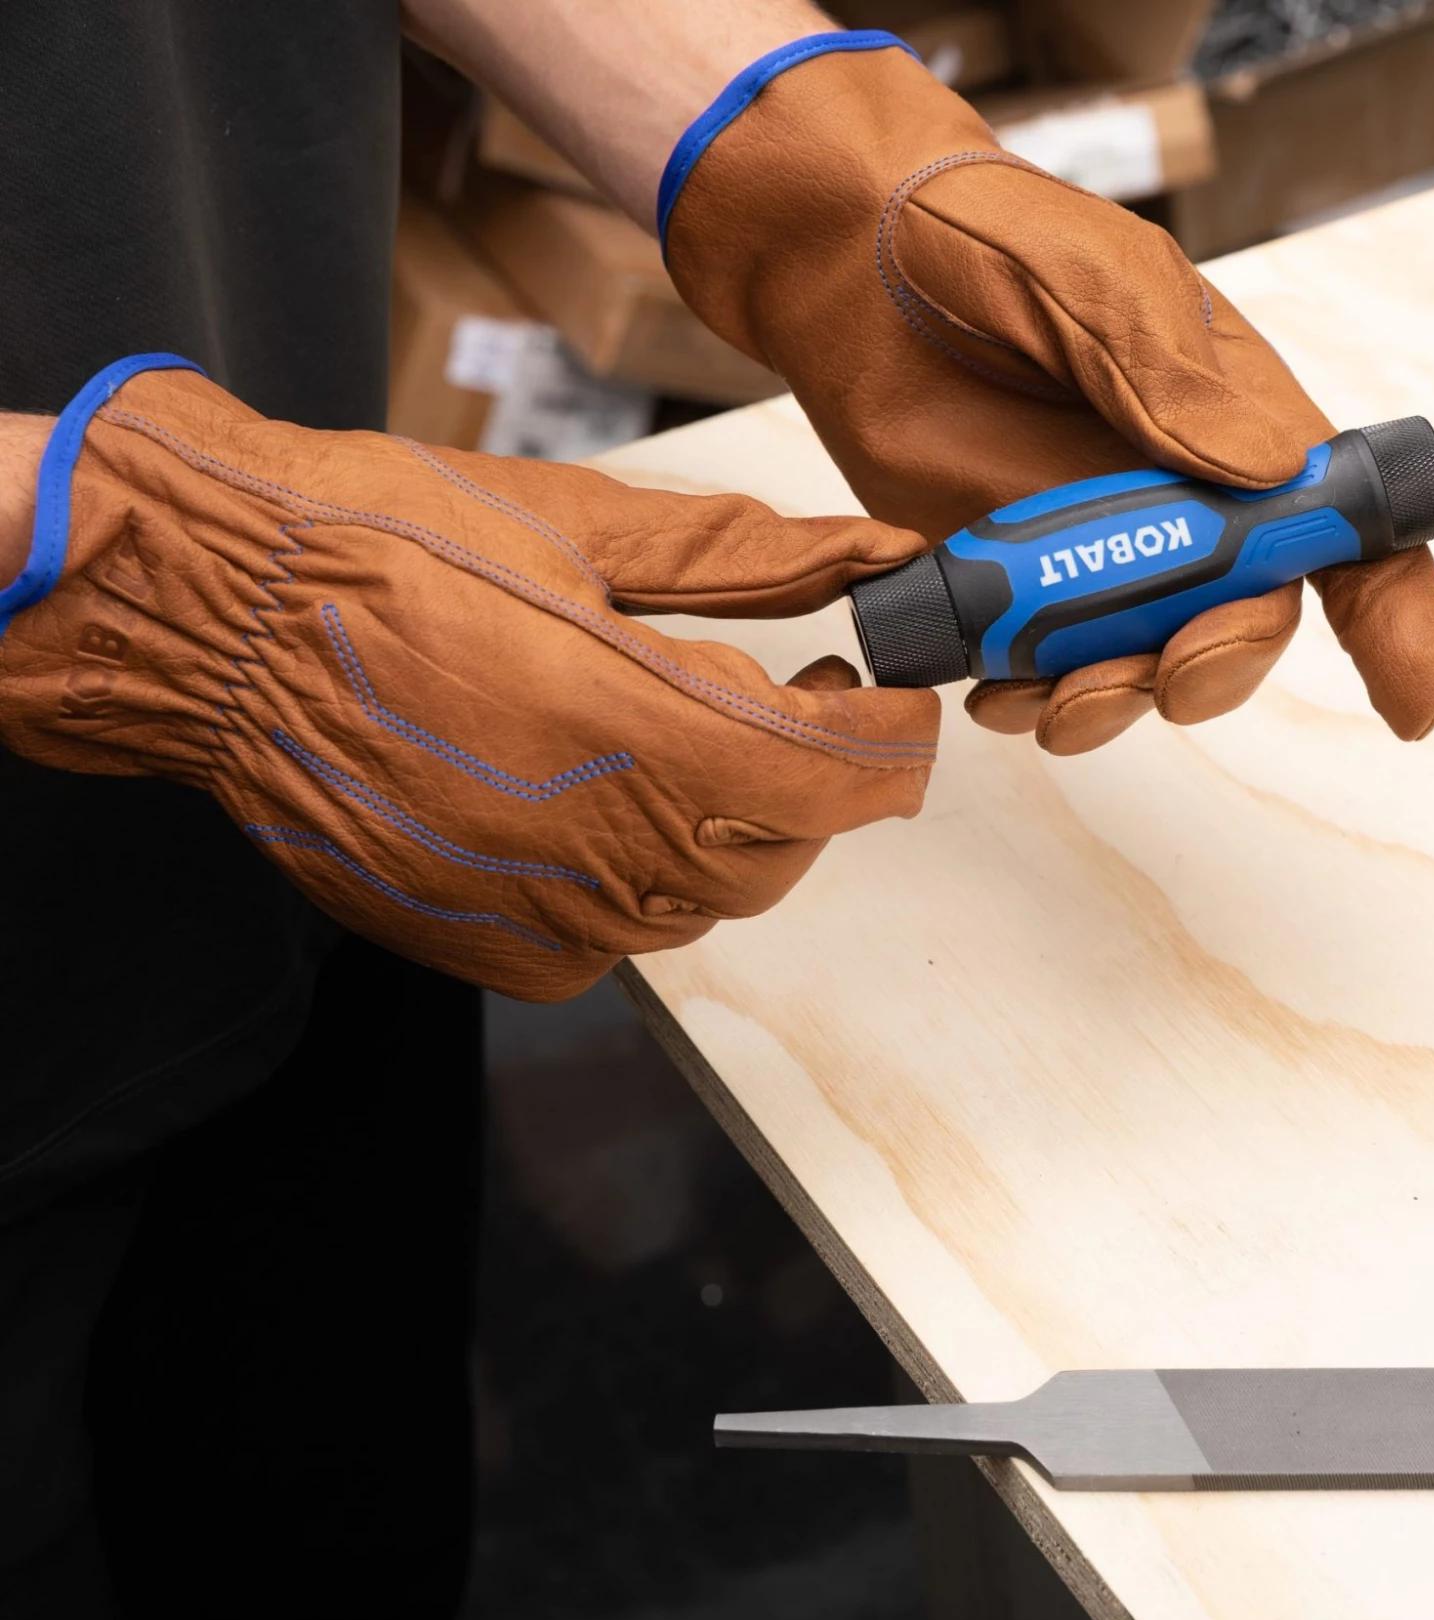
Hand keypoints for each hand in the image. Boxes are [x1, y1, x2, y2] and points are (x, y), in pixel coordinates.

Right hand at [0, 359, 936, 999]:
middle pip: (790, 848)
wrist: (211, 622)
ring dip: (723, 829)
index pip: (844, 777)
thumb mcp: (583, 525)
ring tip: (668, 737)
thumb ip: (752, 560)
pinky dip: (632, 881)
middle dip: (811, 777)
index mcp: (646, 728)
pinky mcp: (490, 951)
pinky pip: (617, 940)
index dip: (894, 738)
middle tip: (783, 697)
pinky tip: (582, 800)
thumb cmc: (382, 548)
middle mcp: (606, 845)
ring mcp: (545, 913)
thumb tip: (881, 554)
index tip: (890, 696)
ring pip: (710, 903)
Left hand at [659, 33, 1433, 752]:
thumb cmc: (990, 239)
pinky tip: (996, 685)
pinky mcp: (1010, 588)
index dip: (1403, 626)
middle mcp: (1186, 507)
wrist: (846, 258)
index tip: (1415, 703)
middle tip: (1169, 664)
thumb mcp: (1096, 280)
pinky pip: (1045, 681)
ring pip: (1147, 672)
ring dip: (1119, 703)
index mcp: (1242, 429)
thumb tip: (1266, 467)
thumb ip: (1167, 372)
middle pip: (1249, 626)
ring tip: (1058, 690)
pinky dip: (1031, 704)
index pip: (1352, 535)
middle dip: (1220, 666)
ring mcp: (1098, 555)